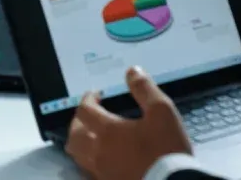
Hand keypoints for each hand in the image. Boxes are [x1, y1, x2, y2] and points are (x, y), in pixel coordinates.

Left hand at [65, 66, 191, 179]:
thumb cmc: (166, 149)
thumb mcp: (162, 112)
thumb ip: (144, 89)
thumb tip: (132, 71)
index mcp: (108, 131)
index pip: (85, 110)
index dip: (87, 98)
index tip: (95, 94)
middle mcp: (99, 152)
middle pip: (74, 135)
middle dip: (77, 121)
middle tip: (87, 114)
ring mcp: (102, 172)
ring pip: (78, 155)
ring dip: (80, 141)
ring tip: (90, 135)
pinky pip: (89, 172)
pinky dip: (89, 161)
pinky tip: (101, 159)